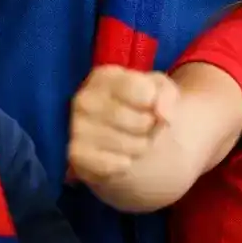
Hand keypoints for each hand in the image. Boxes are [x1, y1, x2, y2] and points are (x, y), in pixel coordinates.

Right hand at [69, 66, 178, 183]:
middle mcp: (85, 99)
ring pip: (130, 145)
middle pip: (139, 122)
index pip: (141, 90)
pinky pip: (116, 165)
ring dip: (141, 145)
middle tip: (146, 125)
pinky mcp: (76, 155)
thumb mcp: (157, 88)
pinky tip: (118, 153)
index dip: (155, 102)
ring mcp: (76, 128)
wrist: (113, 131)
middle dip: (151, 127)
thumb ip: (165, 94)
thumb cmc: (137, 102)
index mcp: (104, 77)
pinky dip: (125, 163)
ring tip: (133, 138)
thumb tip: (162, 114)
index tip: (151, 104)